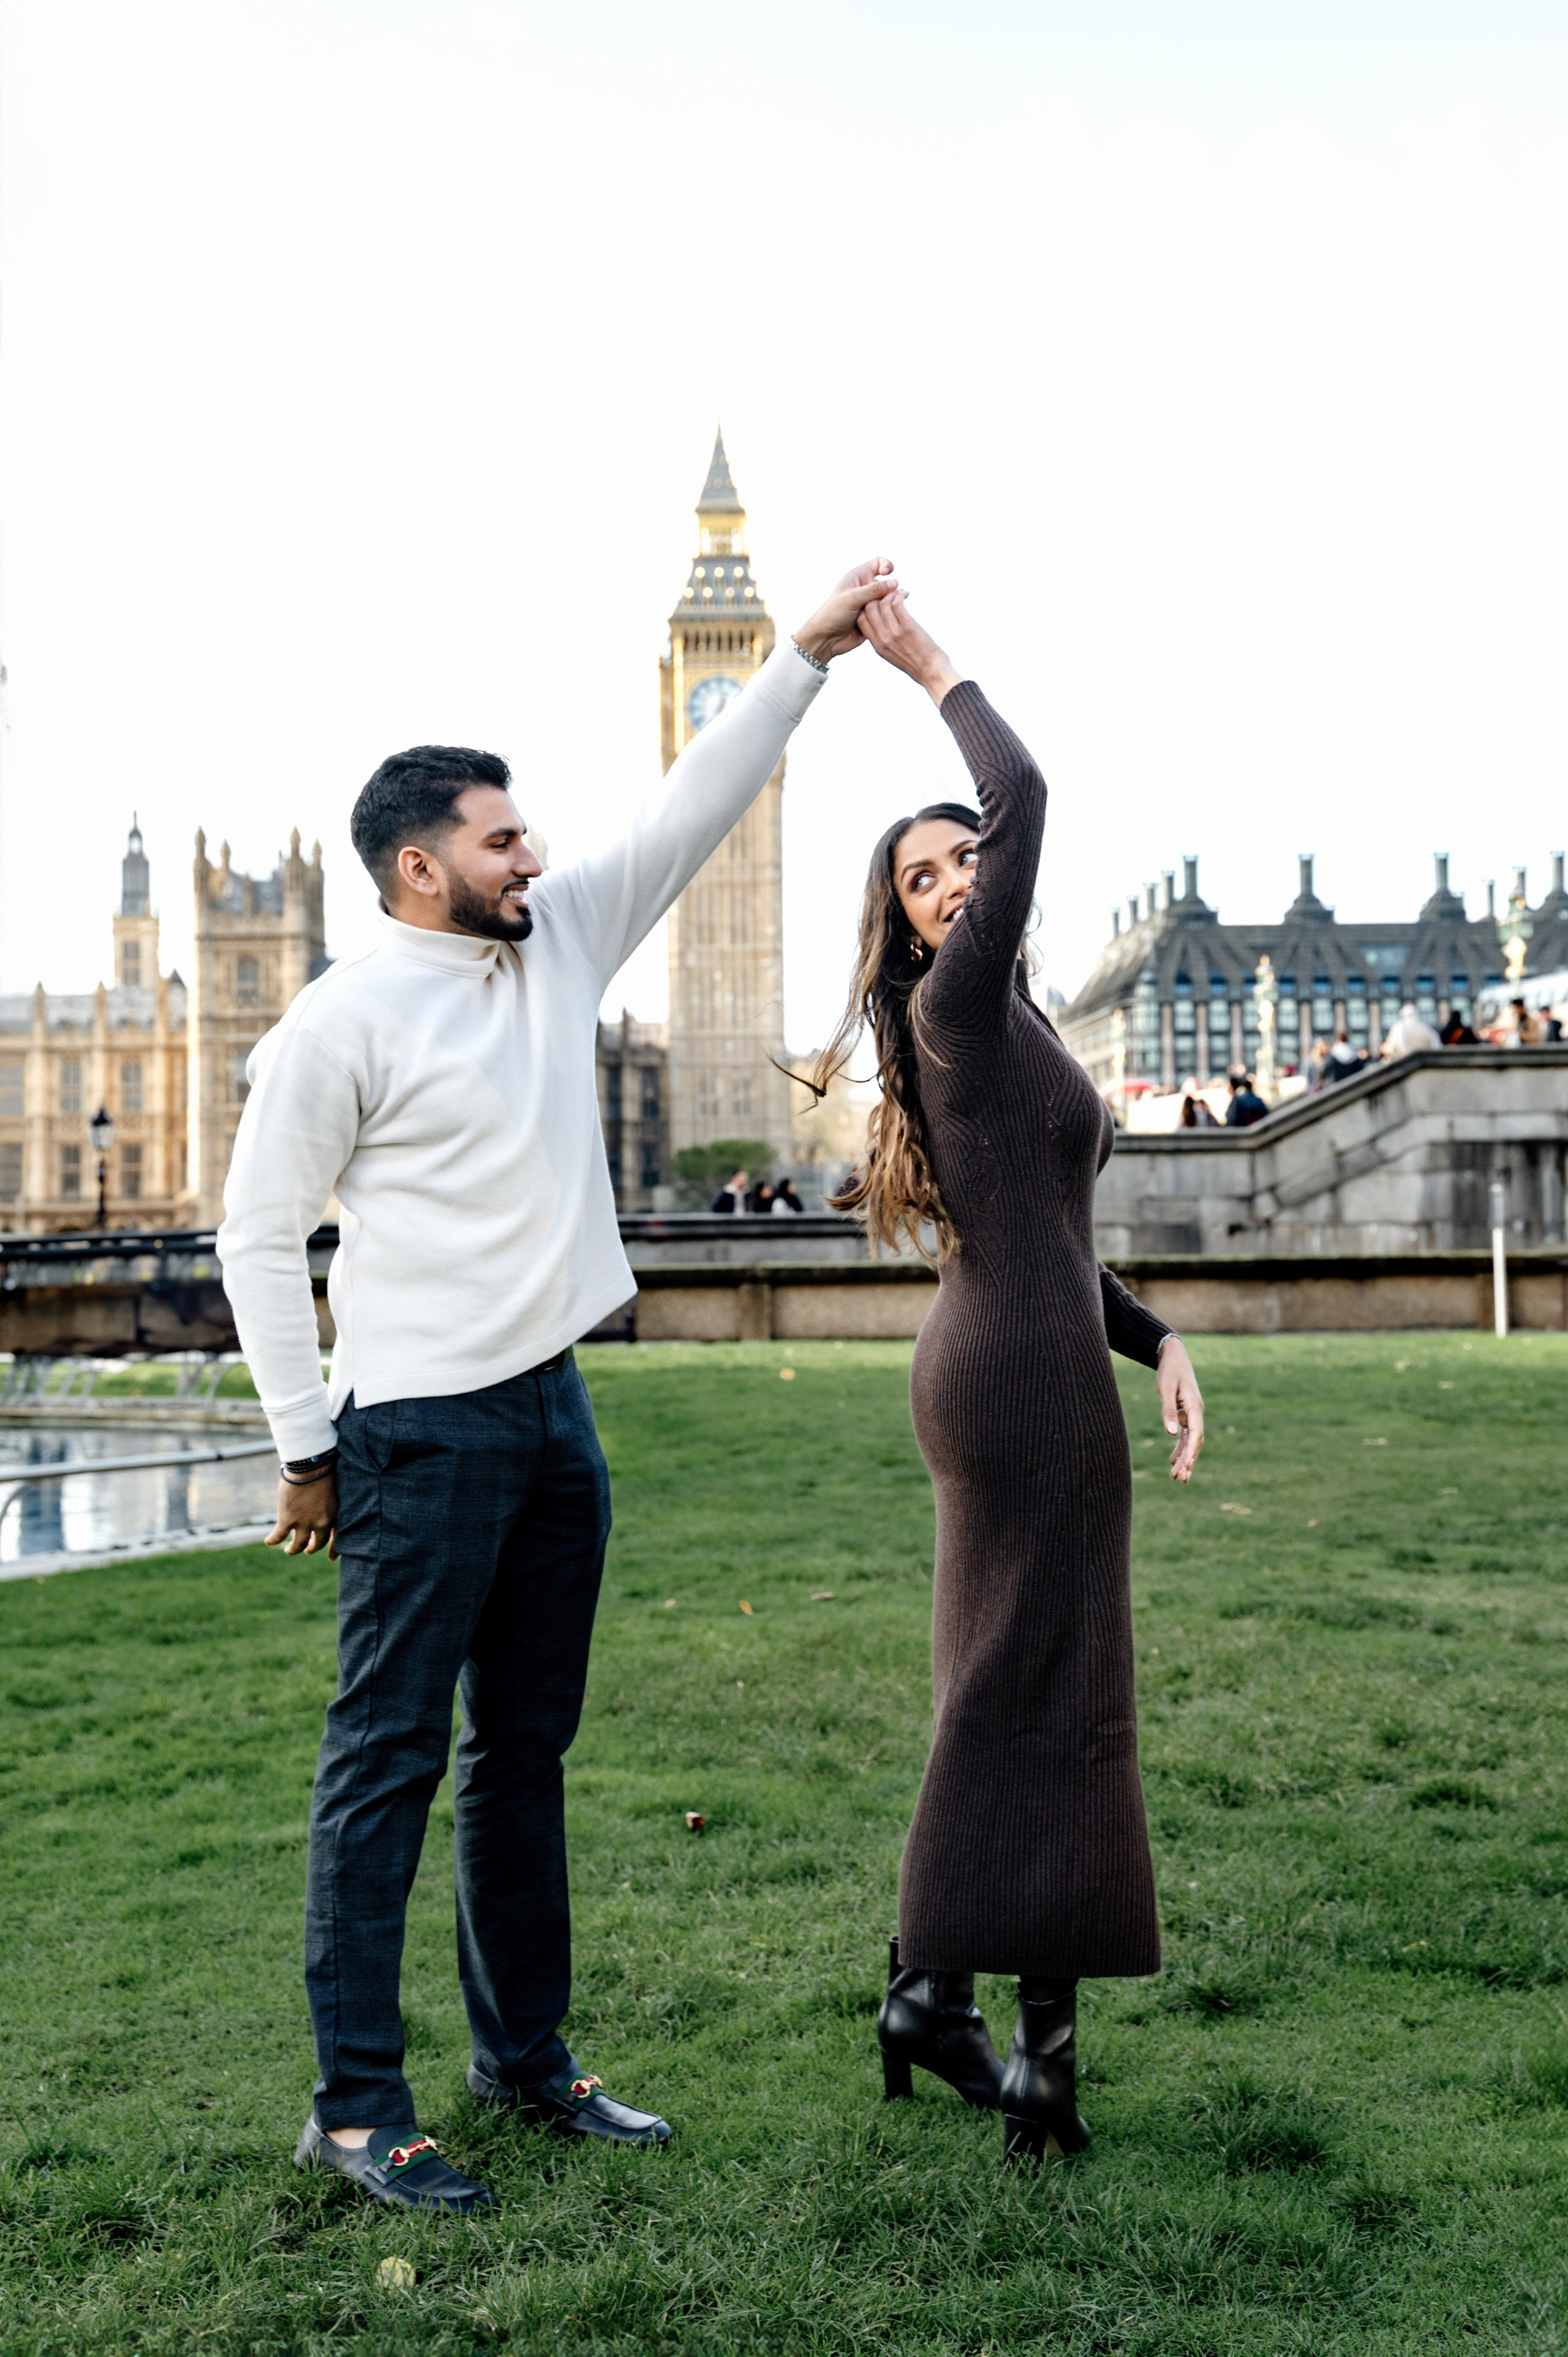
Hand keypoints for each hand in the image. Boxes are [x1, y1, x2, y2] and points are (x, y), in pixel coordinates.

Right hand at [266, 1470, 337, 1557]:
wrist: (310, 1466)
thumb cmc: (323, 1470)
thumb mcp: (334, 1491)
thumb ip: (330, 1503)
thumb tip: (324, 1506)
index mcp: (334, 1515)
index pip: (337, 1538)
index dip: (334, 1550)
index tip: (331, 1558)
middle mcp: (321, 1523)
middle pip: (317, 1543)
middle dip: (311, 1548)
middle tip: (306, 1549)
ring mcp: (304, 1523)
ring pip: (297, 1545)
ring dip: (292, 1550)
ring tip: (289, 1550)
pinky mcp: (287, 1520)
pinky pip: (278, 1536)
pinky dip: (273, 1540)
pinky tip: (269, 1541)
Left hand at [793, 559, 899, 663]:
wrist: (826, 638)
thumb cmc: (833, 614)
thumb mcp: (852, 598)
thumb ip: (874, 590)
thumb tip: (895, 583)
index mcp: (858, 577)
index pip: (878, 563)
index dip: (886, 565)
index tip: (887, 573)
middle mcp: (865, 588)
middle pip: (887, 583)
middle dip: (892, 590)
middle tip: (892, 599)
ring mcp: (870, 603)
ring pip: (889, 599)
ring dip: (892, 603)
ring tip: (891, 610)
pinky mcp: (873, 617)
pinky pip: (886, 613)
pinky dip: (889, 615)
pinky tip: (889, 620)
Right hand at [857, 590, 962, 705]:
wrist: (932, 671)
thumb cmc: (916, 663)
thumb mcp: (892, 655)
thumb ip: (884, 641)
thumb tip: (883, 626)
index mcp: (878, 645)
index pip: (860, 620)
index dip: (866, 606)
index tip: (876, 602)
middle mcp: (883, 639)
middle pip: (868, 609)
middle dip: (876, 597)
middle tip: (887, 593)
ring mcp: (895, 633)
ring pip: (882, 604)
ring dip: (890, 594)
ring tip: (898, 593)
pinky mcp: (908, 627)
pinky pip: (896, 604)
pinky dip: (898, 595)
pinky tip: (904, 595)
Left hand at [1156, 1338, 1203, 1482]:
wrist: (1173, 1355)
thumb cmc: (1169, 1370)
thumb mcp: (1165, 1389)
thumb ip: (1168, 1411)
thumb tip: (1171, 1433)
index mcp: (1194, 1406)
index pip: (1196, 1434)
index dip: (1191, 1452)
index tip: (1186, 1466)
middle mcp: (1196, 1412)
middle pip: (1195, 1441)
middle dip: (1189, 1461)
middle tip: (1181, 1479)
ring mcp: (1192, 1414)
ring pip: (1191, 1441)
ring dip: (1185, 1458)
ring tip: (1177, 1476)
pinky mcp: (1186, 1413)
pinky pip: (1185, 1435)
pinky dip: (1180, 1448)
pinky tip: (1173, 1461)